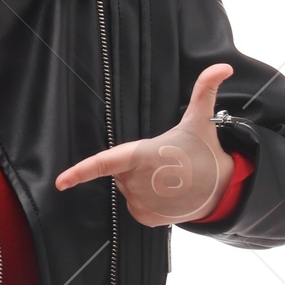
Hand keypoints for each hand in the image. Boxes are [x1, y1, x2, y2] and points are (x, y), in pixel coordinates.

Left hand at [54, 63, 234, 225]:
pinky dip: (145, 198)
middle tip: (163, 160)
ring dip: (140, 181)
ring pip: (126, 187)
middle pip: (120, 170)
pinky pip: (134, 204)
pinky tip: (166, 193)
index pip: (105, 163)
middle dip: (134, 164)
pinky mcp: (144, 218)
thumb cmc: (203, 151)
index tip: (61, 181)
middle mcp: (138, 183)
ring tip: (168, 176)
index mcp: (144, 155)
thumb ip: (204, 89)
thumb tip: (223, 66)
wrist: (221, 190)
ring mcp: (141, 203)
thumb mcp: (200, 119)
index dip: (80, 172)